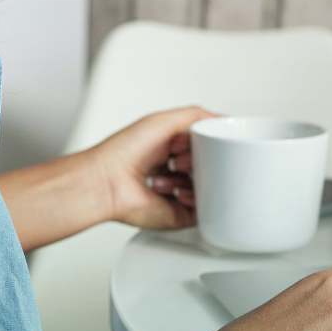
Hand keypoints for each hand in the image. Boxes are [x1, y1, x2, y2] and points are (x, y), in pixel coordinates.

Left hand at [88, 106, 218, 229]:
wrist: (107, 181)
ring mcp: (178, 193)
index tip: (196, 139)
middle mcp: (174, 171)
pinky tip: (178, 191)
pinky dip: (196, 199)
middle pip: (209, 166)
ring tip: (173, 172)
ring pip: (209, 187)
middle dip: (200, 159)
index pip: (205, 145)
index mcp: (171, 149)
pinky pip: (205, 211)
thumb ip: (198, 116)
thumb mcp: (163, 120)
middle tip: (180, 157)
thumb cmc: (123, 152)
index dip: (205, 141)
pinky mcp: (180, 214)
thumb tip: (223, 120)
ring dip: (194, 177)